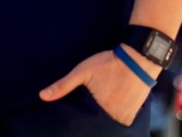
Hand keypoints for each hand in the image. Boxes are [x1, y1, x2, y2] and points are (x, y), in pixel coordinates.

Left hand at [39, 47, 157, 125]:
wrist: (139, 57)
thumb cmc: (110, 63)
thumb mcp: (83, 71)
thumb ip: (63, 85)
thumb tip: (42, 96)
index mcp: (100, 109)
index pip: (86, 122)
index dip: (83, 118)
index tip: (83, 110)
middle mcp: (114, 116)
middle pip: (99, 124)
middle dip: (95, 119)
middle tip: (95, 105)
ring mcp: (126, 115)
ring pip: (112, 123)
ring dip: (107, 117)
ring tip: (106, 103)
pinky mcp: (136, 111)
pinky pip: (124, 121)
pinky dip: (118, 116)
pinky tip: (116, 104)